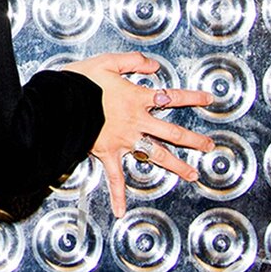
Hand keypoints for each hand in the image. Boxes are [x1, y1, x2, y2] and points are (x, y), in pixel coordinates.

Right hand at [61, 52, 215, 217]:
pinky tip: (121, 210)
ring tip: (192, 175)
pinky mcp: (108, 153)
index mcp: (137, 98)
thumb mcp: (107, 61)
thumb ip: (133, 61)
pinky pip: (115, 177)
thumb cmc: (81, 81)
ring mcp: (125, 140)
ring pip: (156, 155)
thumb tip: (154, 65)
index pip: (172, 97)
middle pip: (172, 132)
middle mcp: (137, 121)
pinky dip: (117, 194)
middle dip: (193, 139)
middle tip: (209, 145)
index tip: (207, 100)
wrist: (61, 103)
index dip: (192, 98)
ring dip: (176, 166)